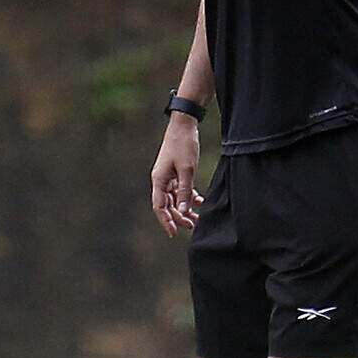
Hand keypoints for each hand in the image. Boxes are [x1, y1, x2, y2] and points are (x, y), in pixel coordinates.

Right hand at [150, 118, 202, 237]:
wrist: (184, 124)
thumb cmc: (183, 145)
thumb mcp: (187, 170)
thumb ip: (185, 191)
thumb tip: (183, 211)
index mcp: (159, 180)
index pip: (159, 206)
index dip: (166, 221)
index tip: (174, 232)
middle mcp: (160, 180)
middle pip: (167, 205)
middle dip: (178, 216)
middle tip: (192, 225)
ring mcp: (167, 176)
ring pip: (174, 198)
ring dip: (185, 208)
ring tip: (197, 217)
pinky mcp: (175, 172)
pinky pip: (180, 190)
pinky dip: (188, 196)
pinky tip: (199, 201)